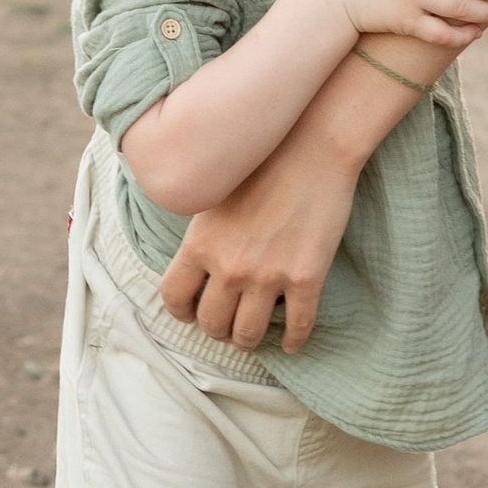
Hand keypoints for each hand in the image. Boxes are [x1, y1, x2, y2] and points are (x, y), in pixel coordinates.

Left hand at [162, 123, 367, 351]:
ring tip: (252, 334)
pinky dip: (293, 341)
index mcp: (200, 244)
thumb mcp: (215, 193)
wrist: (314, 144)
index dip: (180, 312)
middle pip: (211, 322)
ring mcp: (268, 276)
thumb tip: (197, 259)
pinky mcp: (306, 279)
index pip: (174, 297)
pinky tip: (292, 343)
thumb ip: (202, 232)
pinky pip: (297, 326)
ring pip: (248, 334)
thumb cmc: (263, 159)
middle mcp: (229, 267)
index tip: (190, 312)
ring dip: (248, 340)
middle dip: (217, 329)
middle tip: (225, 325)